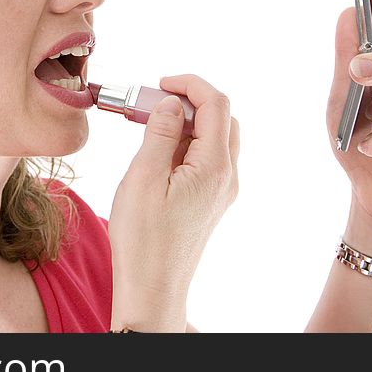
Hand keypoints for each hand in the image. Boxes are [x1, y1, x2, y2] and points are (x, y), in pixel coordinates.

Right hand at [108, 74, 239, 330]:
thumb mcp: (143, 177)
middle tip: (153, 103)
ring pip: (216, 138)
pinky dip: (187, 144)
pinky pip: (207, 159)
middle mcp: (227, 176)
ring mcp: (222, 191)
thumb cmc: (144, 239)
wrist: (152, 288)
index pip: (217, 104)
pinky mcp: (211, 201)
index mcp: (214, 167)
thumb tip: (172, 103)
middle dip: (190, 101)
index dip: (190, 84)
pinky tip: (158, 155)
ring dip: (188, 123)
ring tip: (150, 127)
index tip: (160, 83)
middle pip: (223, 118)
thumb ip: (160, 133)